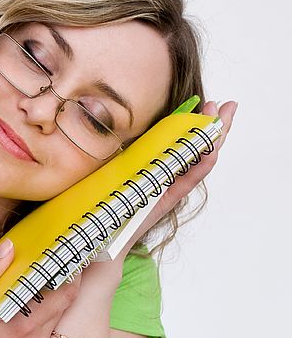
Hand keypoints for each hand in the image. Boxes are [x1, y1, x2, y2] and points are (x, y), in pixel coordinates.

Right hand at [0, 239, 80, 337]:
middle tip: (55, 252)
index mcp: (23, 325)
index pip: (64, 290)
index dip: (69, 265)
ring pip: (55, 315)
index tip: (65, 246)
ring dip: (53, 292)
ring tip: (39, 270)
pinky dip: (42, 308)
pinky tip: (24, 298)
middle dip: (64, 275)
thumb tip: (9, 248)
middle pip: (65, 301)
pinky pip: (43, 328)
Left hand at [105, 99, 237, 262]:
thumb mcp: (120, 170)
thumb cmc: (112, 202)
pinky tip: (210, 151)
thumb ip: (128, 155)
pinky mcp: (168, 199)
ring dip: (212, 139)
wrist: (109, 234)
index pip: (185, 142)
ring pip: (200, 161)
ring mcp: (173, 188)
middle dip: (216, 126)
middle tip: (228, 105)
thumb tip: (118, 131)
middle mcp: (171, 176)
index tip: (208, 104)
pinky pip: (188, 181)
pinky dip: (200, 166)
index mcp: (161, 167)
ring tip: (223, 118)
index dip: (197, 123)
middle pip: (200, 148)